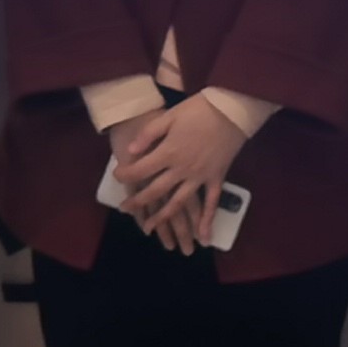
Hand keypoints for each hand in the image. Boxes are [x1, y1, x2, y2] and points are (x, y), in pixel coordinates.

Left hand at [113, 93, 242, 250]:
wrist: (230, 110)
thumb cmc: (198, 110)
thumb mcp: (170, 116)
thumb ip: (149, 134)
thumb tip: (130, 152)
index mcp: (168, 152)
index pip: (140, 170)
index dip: (125, 175)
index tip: (116, 177)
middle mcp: (182, 170)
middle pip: (155, 191)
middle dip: (137, 202)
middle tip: (124, 209)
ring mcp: (200, 177)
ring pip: (178, 203)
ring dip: (163, 218)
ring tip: (150, 229)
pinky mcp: (216, 178)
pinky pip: (211, 203)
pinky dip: (207, 220)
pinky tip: (202, 236)